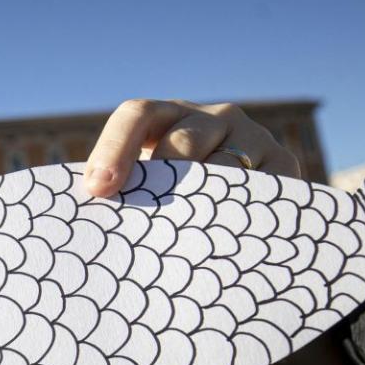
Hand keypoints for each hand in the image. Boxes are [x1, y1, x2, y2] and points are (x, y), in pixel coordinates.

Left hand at [85, 99, 349, 364]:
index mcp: (168, 117)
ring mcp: (254, 139)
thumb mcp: (151, 189)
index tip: (97, 190)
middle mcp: (214, 119)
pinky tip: (224, 248)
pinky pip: (262, 193)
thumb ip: (124, 194)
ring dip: (200, 208)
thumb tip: (78, 224)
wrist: (247, 217)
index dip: (115, 147)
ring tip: (181, 248)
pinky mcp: (285, 167)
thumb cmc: (175, 205)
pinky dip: (241, 219)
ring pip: (224, 170)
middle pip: (182, 142)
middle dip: (158, 183)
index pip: (138, 115)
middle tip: (141, 230)